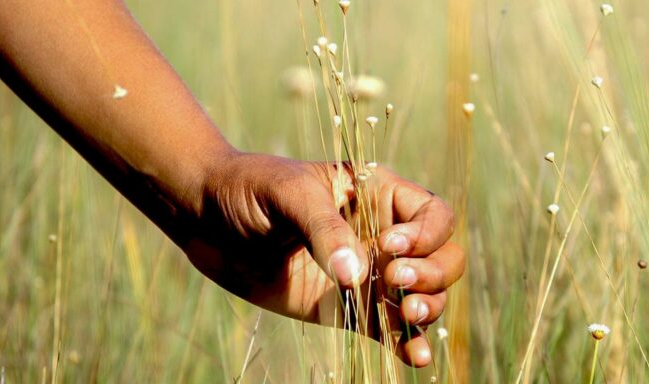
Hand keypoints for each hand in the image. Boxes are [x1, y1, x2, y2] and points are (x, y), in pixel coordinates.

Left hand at [181, 151, 464, 366]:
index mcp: (378, 195)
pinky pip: (387, 328)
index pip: (433, 215)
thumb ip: (325, 230)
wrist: (206, 219)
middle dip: (432, 274)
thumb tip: (356, 278)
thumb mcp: (289, 195)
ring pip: (423, 295)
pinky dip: (405, 343)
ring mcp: (366, 273)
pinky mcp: (346, 307)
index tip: (387, 247)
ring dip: (427, 308)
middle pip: (442, 257)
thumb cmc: (249, 189)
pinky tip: (416, 358)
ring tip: (407, 316)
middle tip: (395, 281)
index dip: (425, 235)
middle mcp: (381, 235)